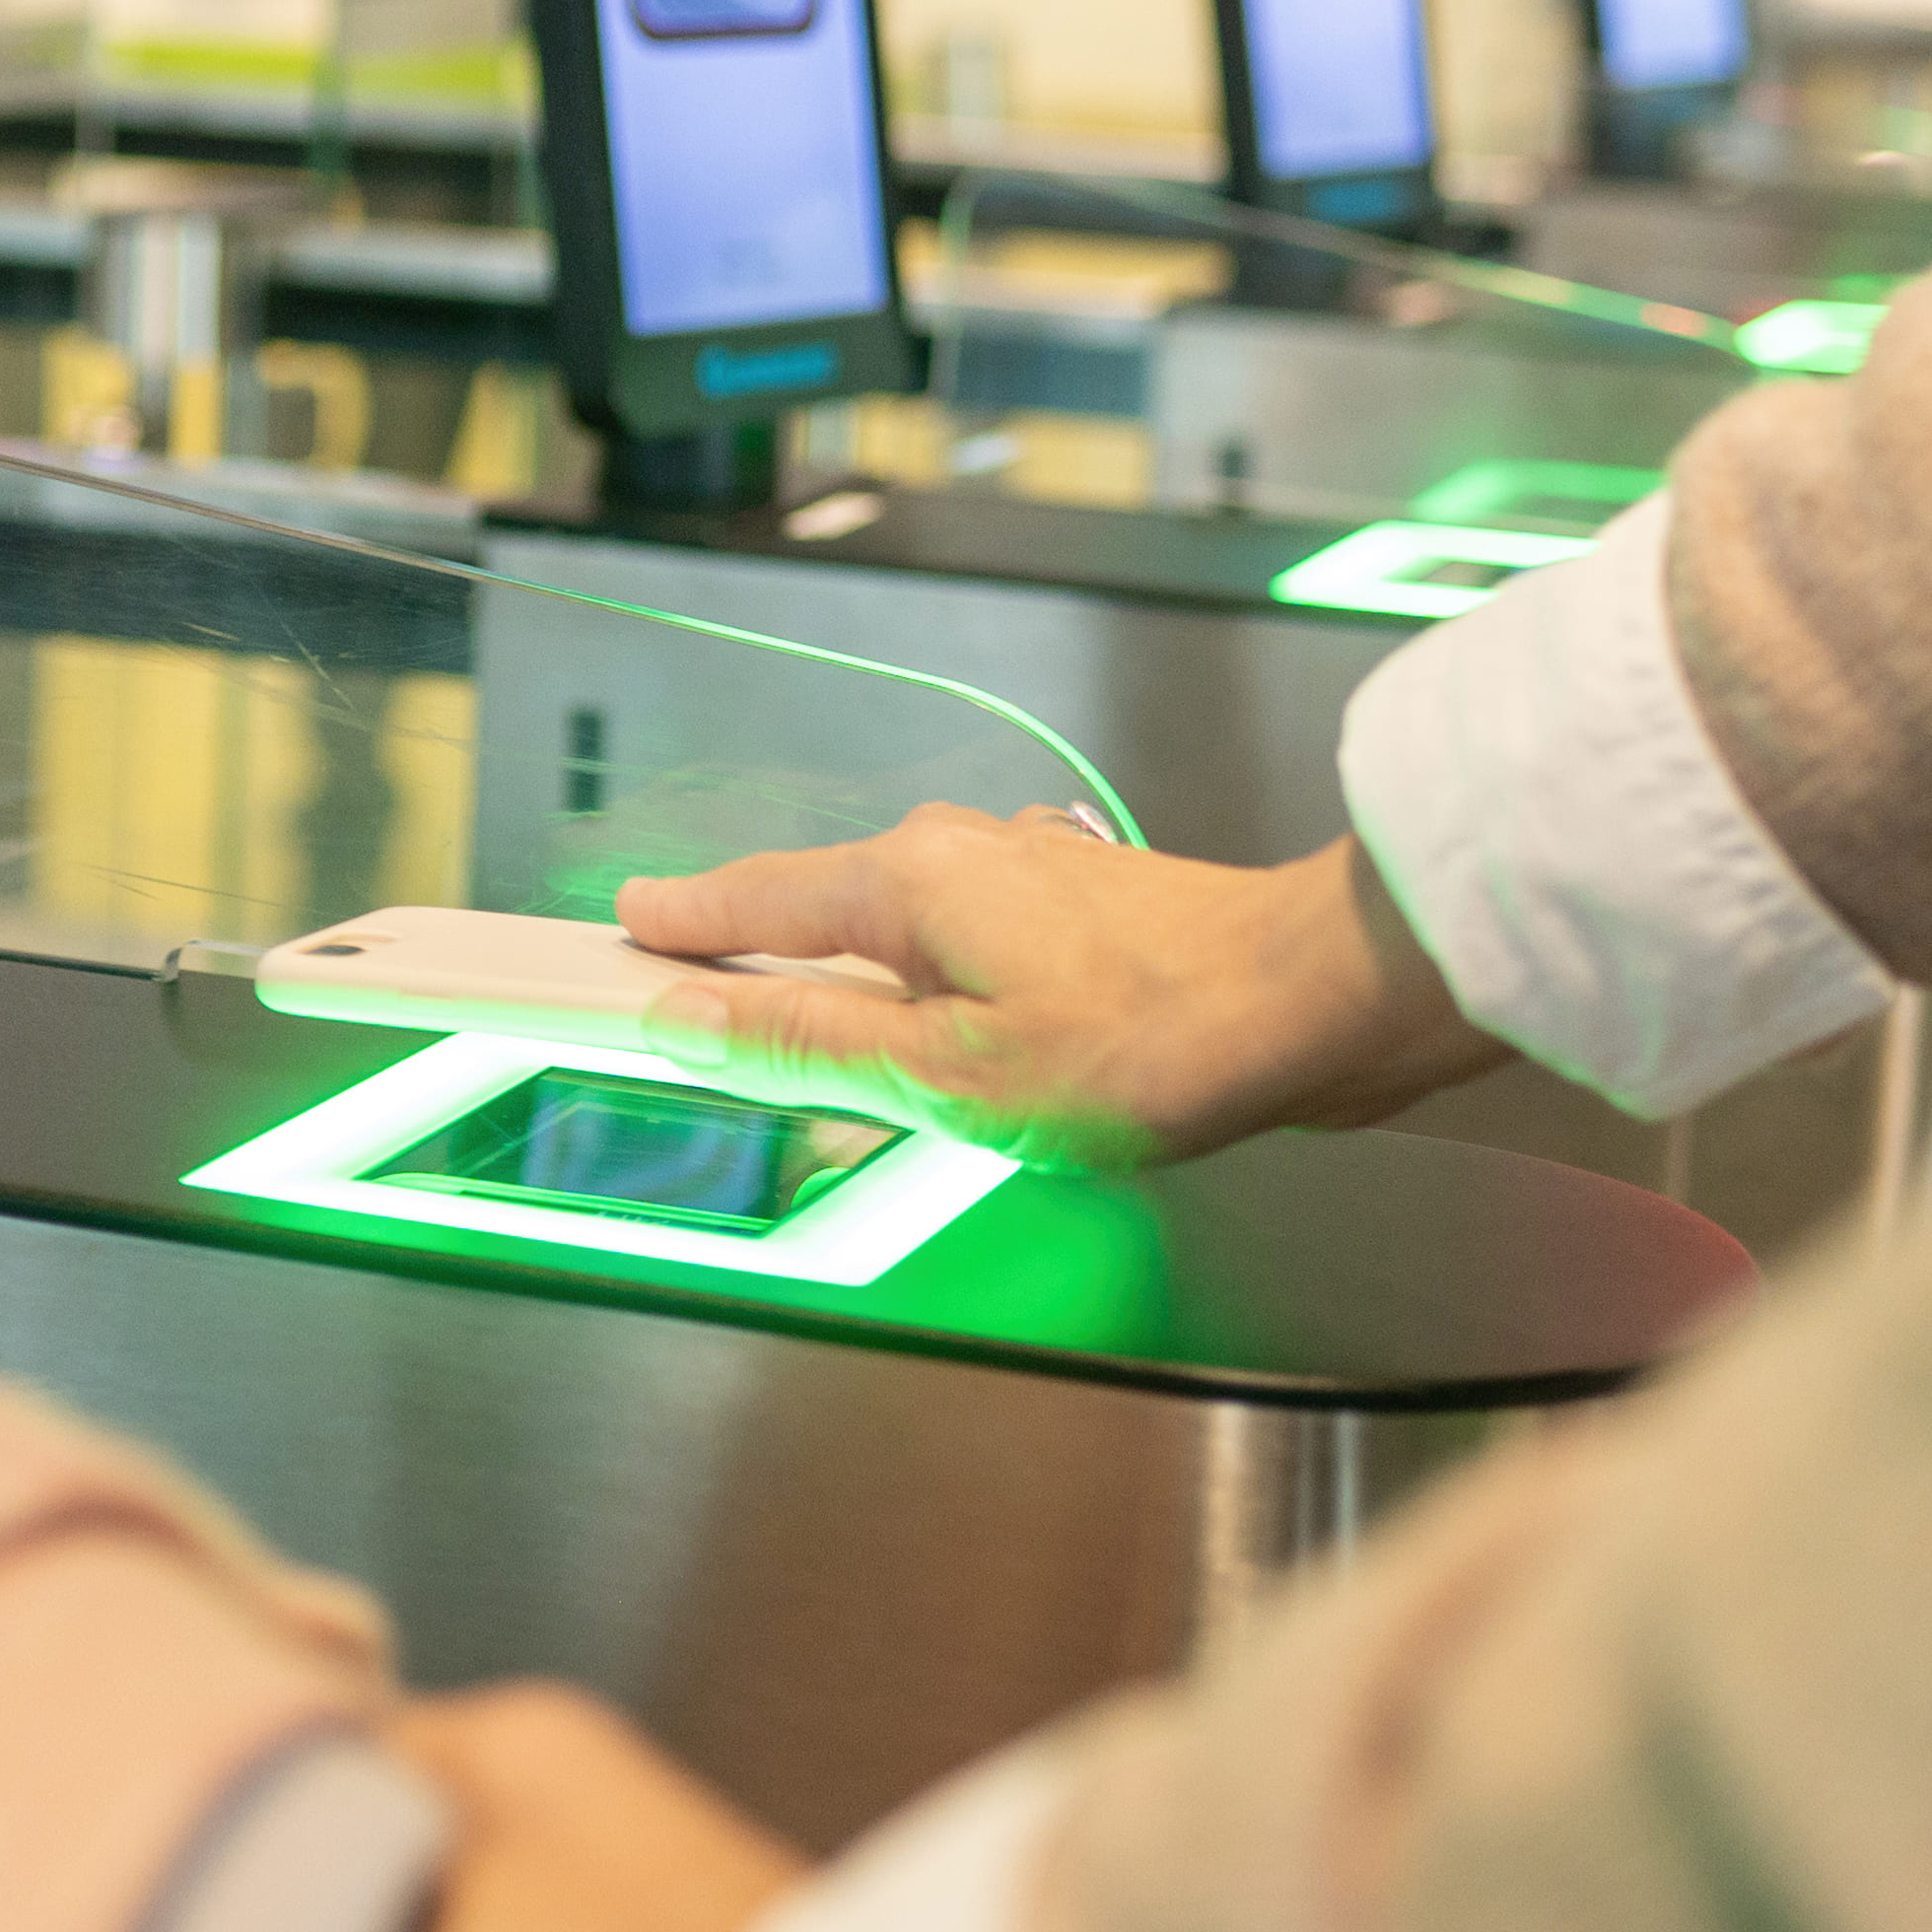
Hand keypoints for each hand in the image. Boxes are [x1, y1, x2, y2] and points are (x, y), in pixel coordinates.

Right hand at [616, 814, 1508, 1169]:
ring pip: (898, 933)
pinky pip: (961, 950)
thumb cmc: (1158, 1042)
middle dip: (754, 956)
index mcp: (910, 883)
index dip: (674, 926)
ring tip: (815, 1048)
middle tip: (683, 996)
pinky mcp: (1082, 915)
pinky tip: (943, 1043)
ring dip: (851, 984)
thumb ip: (814, 1044)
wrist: (1321, 1004)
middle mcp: (960, 856)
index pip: (751, 900)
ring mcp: (1026, 878)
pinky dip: (924, 990)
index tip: (609, 932)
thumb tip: (694, 1016)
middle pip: (819, 910)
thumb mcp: (952, 1075)